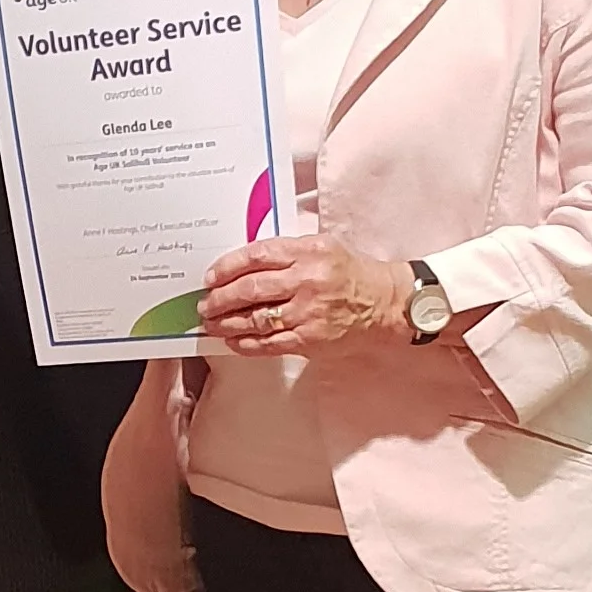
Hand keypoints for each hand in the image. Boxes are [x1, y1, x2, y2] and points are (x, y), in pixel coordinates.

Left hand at [198, 237, 410, 355]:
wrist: (386, 304)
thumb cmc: (351, 273)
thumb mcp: (322, 247)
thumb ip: (287, 251)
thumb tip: (244, 263)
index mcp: (308, 252)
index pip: (256, 256)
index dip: (226, 267)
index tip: (210, 277)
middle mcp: (307, 281)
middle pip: (250, 289)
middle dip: (220, 298)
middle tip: (205, 304)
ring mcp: (308, 312)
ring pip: (255, 319)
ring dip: (227, 323)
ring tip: (212, 323)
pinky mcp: (310, 340)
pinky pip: (269, 343)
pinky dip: (246, 343)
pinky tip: (233, 341)